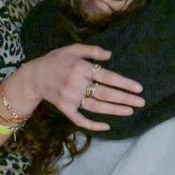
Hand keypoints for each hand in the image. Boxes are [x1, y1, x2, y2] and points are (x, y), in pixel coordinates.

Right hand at [28, 44, 144, 130]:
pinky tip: (107, 126)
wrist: (33, 77)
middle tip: (141, 102)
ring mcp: (70, 98)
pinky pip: (80, 119)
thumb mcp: (72, 49)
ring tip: (130, 111)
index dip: (123, 83)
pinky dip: (93, 124)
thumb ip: (91, 50)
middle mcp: (76, 83)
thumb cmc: (55, 60)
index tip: (138, 88)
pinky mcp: (65, 109)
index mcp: (80, 67)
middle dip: (124, 98)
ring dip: (114, 110)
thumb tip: (110, 55)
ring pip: (96, 106)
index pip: (106, 76)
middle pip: (104, 93)